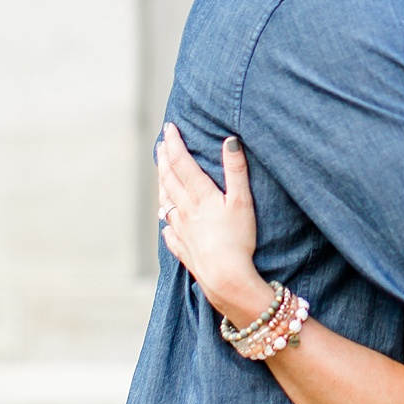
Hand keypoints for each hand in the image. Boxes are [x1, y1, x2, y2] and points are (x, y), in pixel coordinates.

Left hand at [157, 124, 264, 319]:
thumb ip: (236, 170)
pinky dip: (166, 224)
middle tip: (160, 144)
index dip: (175, 143)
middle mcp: (185, 210)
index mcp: (199, 196)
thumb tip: (230, 140)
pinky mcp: (184, 249)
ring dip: (162, 186)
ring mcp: (181, 231)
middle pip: (169, 179)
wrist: (226, 277)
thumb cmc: (237, 239)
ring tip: (161, 176)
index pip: (182, 162)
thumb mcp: (242, 201)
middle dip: (164, 159)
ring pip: (166, 203)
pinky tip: (166, 224)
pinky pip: (170, 233)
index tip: (169, 127)